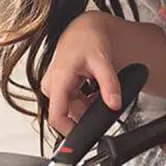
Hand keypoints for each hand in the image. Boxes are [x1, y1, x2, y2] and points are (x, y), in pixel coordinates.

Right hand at [41, 11, 122, 135]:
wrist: (83, 29)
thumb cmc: (88, 40)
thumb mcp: (102, 61)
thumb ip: (109, 84)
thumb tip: (114, 105)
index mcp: (58, 80)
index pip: (56, 117)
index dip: (70, 132)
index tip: (85, 136)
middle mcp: (51, 85)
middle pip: (68, 114)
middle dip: (86, 112)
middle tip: (101, 99)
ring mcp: (53, 86)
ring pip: (71, 109)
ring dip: (86, 105)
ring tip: (97, 89)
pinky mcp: (57, 87)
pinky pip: (71, 102)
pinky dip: (83, 100)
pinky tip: (91, 88)